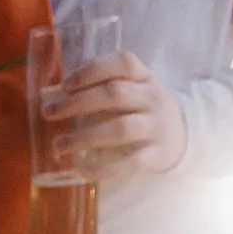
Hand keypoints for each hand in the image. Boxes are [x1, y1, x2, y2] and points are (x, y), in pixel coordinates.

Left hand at [42, 52, 185, 179]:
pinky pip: (129, 163)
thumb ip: (100, 87)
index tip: (66, 84)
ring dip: (85, 137)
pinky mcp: (155, 155)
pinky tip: (81, 170)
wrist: (183, 134)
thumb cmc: (142, 108)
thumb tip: (52, 97)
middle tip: (49, 112)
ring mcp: (155, 127)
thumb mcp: (132, 89)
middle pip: (115, 94)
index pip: (123, 63)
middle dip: (77, 103)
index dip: (92, 70)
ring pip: (120, 129)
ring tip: (58, 145)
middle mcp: (152, 98)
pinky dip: (104, 168)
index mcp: (144, 77)